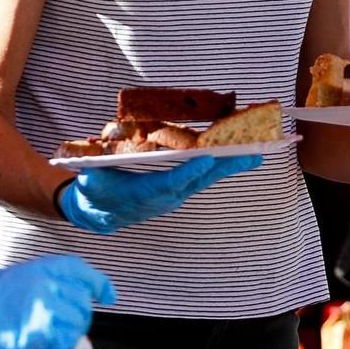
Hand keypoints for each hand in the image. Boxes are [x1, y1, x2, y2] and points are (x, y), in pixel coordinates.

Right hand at [0, 255, 116, 348]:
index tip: (108, 296)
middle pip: (82, 302)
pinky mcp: (40, 330)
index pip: (81, 271)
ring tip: (47, 338)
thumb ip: (46, 282)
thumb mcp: (16, 279)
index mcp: (40, 267)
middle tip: (61, 327)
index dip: (98, 284)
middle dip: (78, 317)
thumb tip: (76, 293)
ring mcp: (45, 307)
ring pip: (77, 324)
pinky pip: (62, 343)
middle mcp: (47, 283)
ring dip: (67, 335)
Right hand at [57, 155, 260, 234]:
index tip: (206, 159)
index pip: (168, 183)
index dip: (187, 172)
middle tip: (252, 156)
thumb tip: (107, 136)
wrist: (99, 213)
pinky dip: (222, 167)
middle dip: (225, 167)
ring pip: (205, 181)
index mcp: (141, 193)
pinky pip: (203, 179)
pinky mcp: (179, 193)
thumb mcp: (93, 173)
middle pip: (197, 182)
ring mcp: (174, 197)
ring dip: (231, 167)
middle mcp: (163, 199)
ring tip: (256, 154)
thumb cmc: (95, 188)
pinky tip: (240, 157)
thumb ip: (101, 157)